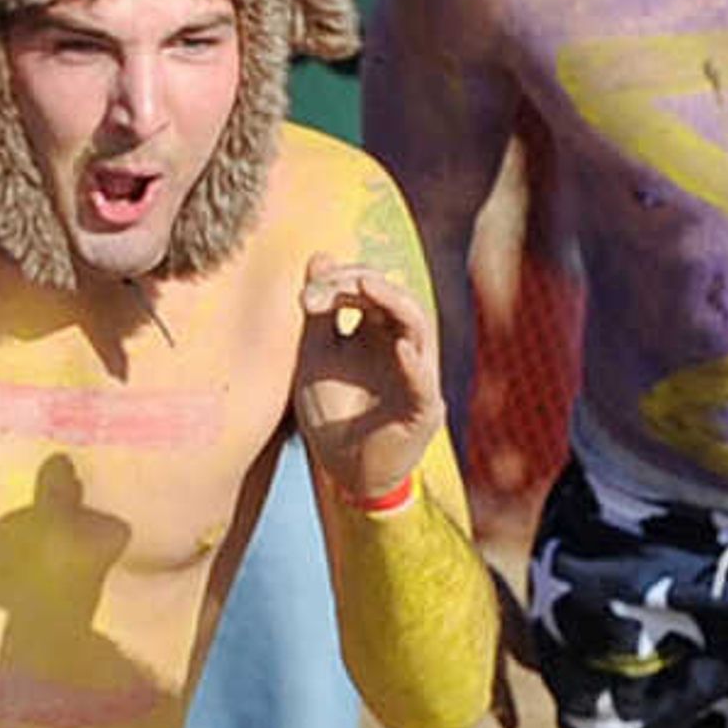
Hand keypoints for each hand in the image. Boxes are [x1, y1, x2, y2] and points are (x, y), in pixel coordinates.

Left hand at [292, 255, 440, 509]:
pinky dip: (413, 367)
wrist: (342, 472)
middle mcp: (402, 348)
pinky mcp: (422, 411)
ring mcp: (416, 378)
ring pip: (417, 329)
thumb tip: (319, 255)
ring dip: (394, 304)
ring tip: (367, 287)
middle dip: (364, 284)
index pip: (372, 289)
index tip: (304, 298)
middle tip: (333, 285)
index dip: (342, 282)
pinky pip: (423, 385)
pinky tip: (398, 349)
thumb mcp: (315, 357)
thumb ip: (319, 312)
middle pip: (396, 299)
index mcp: (378, 333)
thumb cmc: (332, 414)